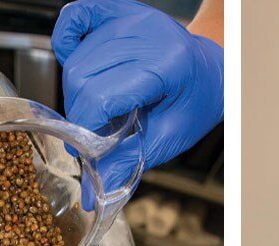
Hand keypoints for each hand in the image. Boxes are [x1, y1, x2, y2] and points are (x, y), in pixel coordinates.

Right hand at [52, 0, 223, 204]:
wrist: (211, 71)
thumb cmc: (194, 103)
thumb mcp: (169, 138)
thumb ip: (128, 161)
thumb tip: (92, 193)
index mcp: (166, 64)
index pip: (100, 96)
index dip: (86, 127)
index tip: (88, 146)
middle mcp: (147, 33)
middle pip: (81, 77)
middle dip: (81, 111)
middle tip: (97, 128)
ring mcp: (131, 16)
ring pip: (76, 58)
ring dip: (77, 89)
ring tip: (101, 104)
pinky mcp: (118, 8)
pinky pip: (75, 17)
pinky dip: (67, 40)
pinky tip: (80, 62)